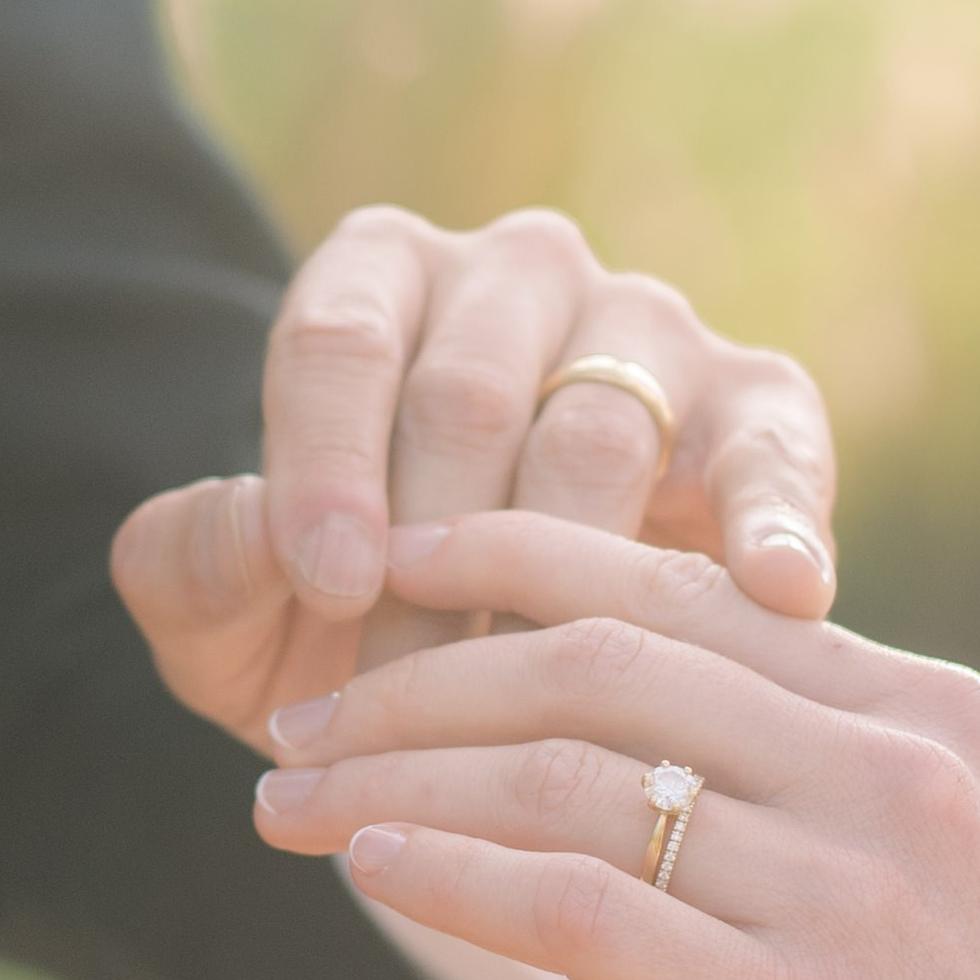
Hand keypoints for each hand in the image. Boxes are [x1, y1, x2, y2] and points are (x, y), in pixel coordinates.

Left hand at [111, 205, 834, 753]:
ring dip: (560, 581)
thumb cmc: (337, 637)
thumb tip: (256, 537)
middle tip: (413, 693)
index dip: (324, 462)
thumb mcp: (229, 624)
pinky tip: (784, 591)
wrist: (494, 687)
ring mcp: (645, 328)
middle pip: (468, 392)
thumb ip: (195, 569)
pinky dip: (777, 515)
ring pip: (600, 432)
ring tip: (540, 704)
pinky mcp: (754, 400)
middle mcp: (513, 275)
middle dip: (432, 553)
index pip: (337, 340)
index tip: (325, 585)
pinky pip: (767, 445)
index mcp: (373, 280)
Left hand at [245, 508, 979, 979]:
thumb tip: (644, 725)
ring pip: (565, 779)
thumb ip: (818, 782)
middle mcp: (894, 774)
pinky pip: (578, 909)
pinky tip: (369, 873)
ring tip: (286, 806)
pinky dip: (451, 876)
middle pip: (597, 660)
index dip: (509, 557)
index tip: (386, 571)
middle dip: (416, 679)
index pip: (678, 584)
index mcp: (928, 714)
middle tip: (296, 725)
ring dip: (393, 782)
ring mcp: (853, 894)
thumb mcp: (941, 884)